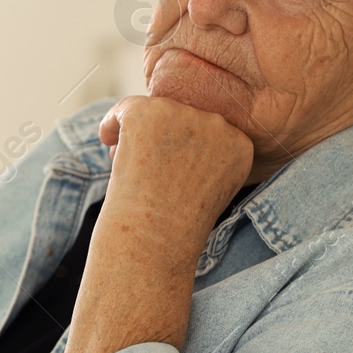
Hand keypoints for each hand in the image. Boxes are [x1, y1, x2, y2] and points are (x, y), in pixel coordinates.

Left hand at [30, 95, 253, 352]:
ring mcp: (183, 115)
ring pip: (152, 109)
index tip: (172, 177)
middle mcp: (218, 124)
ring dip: (136, 137)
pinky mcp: (149, 113)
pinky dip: (111, 126)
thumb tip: (181, 119)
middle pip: (181, 114)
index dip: (182, 149)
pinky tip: (110, 147)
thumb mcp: (210, 187)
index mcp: (242, 144)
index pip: (207, 128)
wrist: (153, 244)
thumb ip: (207, 153)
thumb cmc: (178, 227)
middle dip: (160, 140)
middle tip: (150, 177)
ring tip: (135, 171)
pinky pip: (123, 108)